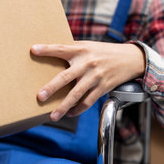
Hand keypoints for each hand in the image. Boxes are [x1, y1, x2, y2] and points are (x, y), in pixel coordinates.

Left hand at [31, 41, 145, 120]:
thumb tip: (50, 53)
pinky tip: (70, 113)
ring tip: (52, 116)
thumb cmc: (103, 52)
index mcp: (81, 50)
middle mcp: (87, 64)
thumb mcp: (88, 46)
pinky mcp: (102, 88)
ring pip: (76, 94)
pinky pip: (88, 102)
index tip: (33, 50)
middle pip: (66, 77)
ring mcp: (95, 77)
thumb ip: (72, 50)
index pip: (61, 48)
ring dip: (63, 107)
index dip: (47, 49)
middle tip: (39, 96)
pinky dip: (78, 109)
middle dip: (51, 87)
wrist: (130, 58)